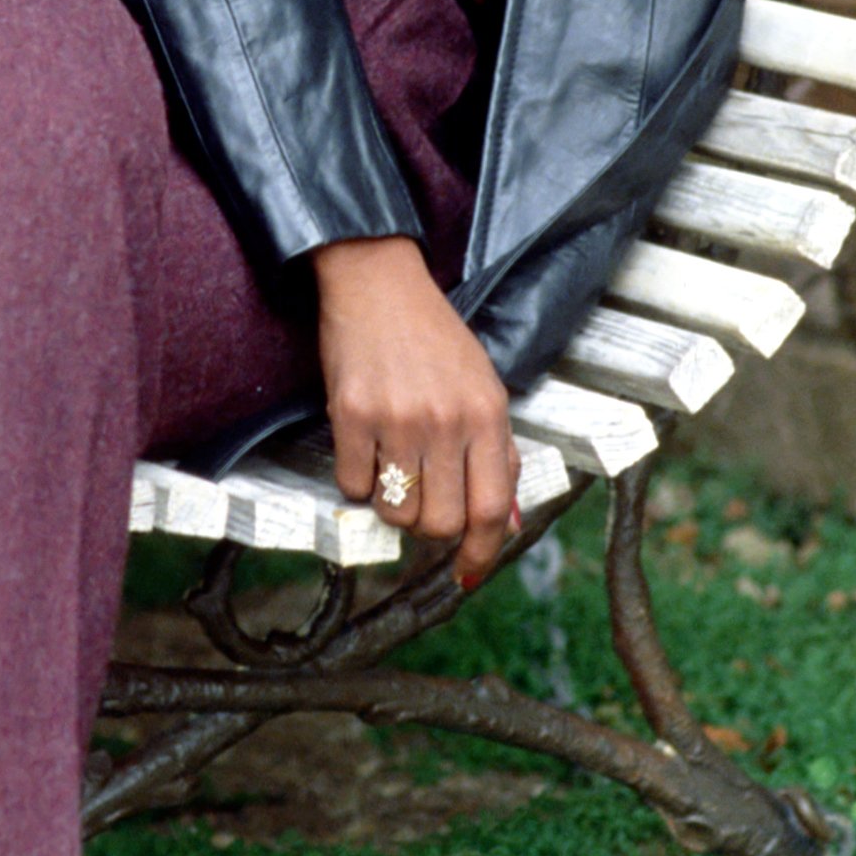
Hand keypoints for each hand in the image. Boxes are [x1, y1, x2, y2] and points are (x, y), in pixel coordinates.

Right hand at [314, 235, 518, 588]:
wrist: (378, 284)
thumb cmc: (434, 339)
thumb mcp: (484, 387)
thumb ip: (499, 455)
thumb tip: (504, 524)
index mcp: (487, 414)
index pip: (492, 508)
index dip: (481, 552)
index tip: (467, 571)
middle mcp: (446, 421)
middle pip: (441, 522)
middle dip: (431, 528)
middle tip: (423, 500)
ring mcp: (397, 419)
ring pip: (397, 512)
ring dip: (394, 505)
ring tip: (394, 466)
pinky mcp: (351, 414)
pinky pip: (352, 486)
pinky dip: (357, 480)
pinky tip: (365, 447)